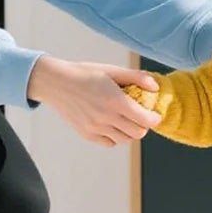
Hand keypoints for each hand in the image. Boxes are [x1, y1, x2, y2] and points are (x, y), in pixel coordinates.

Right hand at [26, 56, 161, 146]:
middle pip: (138, 133)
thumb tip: (155, 87)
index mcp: (115, 100)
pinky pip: (110, 143)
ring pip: (125, 140)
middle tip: (141, 116)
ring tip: (126, 120)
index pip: (145, 120)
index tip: (154, 114)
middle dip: (144, 126)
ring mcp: (96, 128)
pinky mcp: (87, 135)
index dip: (154, 118)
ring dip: (130, 132)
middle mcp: (106, 117)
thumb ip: (136, 77)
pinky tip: (112, 124)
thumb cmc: (84, 74)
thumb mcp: (111, 70)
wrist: (56, 83)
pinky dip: (116, 136)